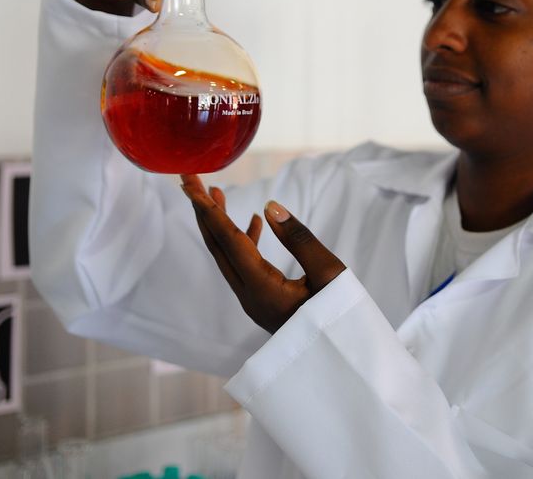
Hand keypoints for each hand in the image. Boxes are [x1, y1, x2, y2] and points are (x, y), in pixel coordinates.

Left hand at [180, 175, 346, 332]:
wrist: (341, 354)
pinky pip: (243, 265)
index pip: (228, 241)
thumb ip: (299, 238)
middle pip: (217, 246)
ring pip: (227, 256)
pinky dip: (243, 240)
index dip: (208, 209)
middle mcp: (249, 295)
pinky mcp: (262, 299)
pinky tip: (255, 221)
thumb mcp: (328, 273)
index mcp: (262, 288)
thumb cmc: (340, 316)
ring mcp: (253, 299)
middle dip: (203, 211)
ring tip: (216, 192)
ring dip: (220, 224)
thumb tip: (270, 206)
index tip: (190, 184)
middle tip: (190, 179)